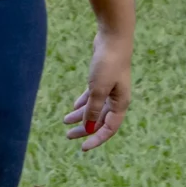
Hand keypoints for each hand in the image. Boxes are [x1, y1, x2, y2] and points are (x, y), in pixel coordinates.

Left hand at [62, 29, 131, 151]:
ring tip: (65, 121)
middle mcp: (117, 99)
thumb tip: (87, 128)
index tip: (83, 148)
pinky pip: (92, 96)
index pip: (109, 128)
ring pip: (95, 108)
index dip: (96, 139)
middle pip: (100, 120)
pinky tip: (74, 108)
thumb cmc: (108, 64)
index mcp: (121, 104)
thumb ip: (93, 110)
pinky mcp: (102, 79)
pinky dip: (83, 103)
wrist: (113, 38)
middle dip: (84, 129)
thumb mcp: (98, 89)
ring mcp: (110, 89)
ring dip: (81, 116)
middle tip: (68, 136)